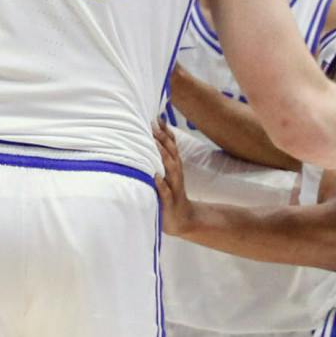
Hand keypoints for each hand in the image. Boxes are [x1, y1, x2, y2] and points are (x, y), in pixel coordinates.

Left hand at [152, 120, 194, 235]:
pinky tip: (155, 177)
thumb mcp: (168, 174)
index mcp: (174, 166)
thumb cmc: (171, 193)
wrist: (183, 219)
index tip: (156, 117)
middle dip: (163, 139)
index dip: (165, 131)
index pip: (171, 145)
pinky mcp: (169, 202)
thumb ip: (162, 157)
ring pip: (170, 169)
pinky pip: (165, 192)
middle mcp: (175, 174)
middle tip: (152, 125)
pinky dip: (161, 184)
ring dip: (163, 156)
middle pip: (171, 153)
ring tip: (154, 144)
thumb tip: (153, 138)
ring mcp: (173, 187)